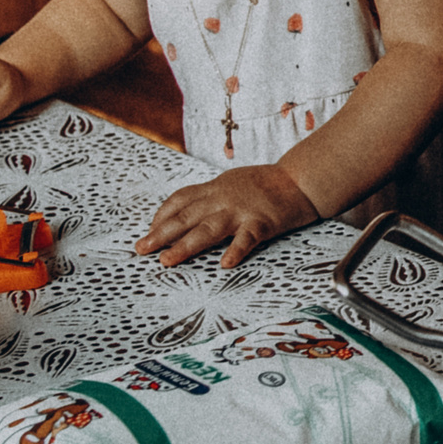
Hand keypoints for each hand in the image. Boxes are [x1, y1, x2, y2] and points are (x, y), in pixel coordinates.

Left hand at [135, 165, 319, 268]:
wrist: (300, 179)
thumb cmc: (268, 183)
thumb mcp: (232, 182)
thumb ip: (211, 197)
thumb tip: (188, 212)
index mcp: (216, 188)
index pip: (180, 200)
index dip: (162, 216)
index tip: (150, 231)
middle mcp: (223, 198)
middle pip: (186, 216)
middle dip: (161, 234)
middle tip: (142, 249)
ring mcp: (242, 210)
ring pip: (208, 229)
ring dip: (185, 246)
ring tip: (167, 260)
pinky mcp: (262, 222)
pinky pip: (246, 238)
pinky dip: (235, 251)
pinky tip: (225, 264)